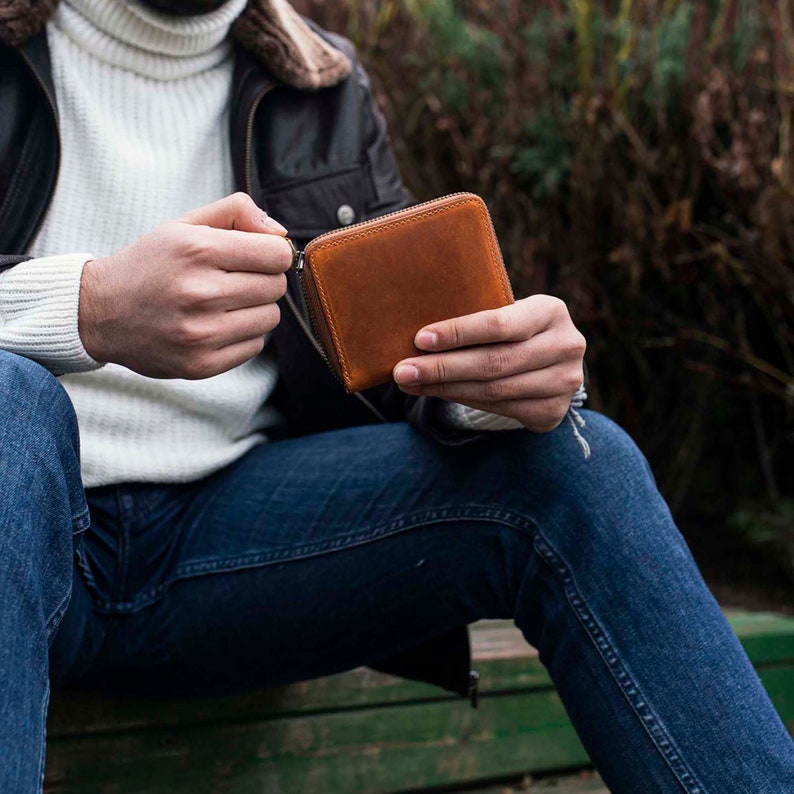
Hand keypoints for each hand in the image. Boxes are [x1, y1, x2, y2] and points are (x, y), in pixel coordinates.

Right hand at [79, 193, 291, 378]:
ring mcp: (201, 333)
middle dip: (263, 279)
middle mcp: (200, 292)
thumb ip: (235, 213)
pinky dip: (243, 335)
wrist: (100, 312)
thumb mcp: (184, 225)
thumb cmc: (150, 265)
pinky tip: (216, 325)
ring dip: (255, 309)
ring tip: (224, 303)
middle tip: (235, 280)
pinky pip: (254, 346)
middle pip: (276, 286)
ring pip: (270, 318)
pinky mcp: (201, 364)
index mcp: (198, 250)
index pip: (277, 254)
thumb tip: (280, 233)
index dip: (273, 253)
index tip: (258, 256)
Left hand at [393, 296, 585, 431]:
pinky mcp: (554, 412)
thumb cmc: (514, 329)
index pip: (498, 324)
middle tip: (404, 371)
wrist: (551, 361)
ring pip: (494, 390)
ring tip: (412, 383)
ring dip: (446, 388)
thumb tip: (417, 335)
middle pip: (494, 362)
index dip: (458, 333)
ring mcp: (564, 383)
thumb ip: (475, 318)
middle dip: (443, 367)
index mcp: (551, 310)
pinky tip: (437, 393)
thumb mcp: (507, 312)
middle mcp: (566, 346)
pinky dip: (464, 401)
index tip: (420, 339)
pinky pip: (500, 410)